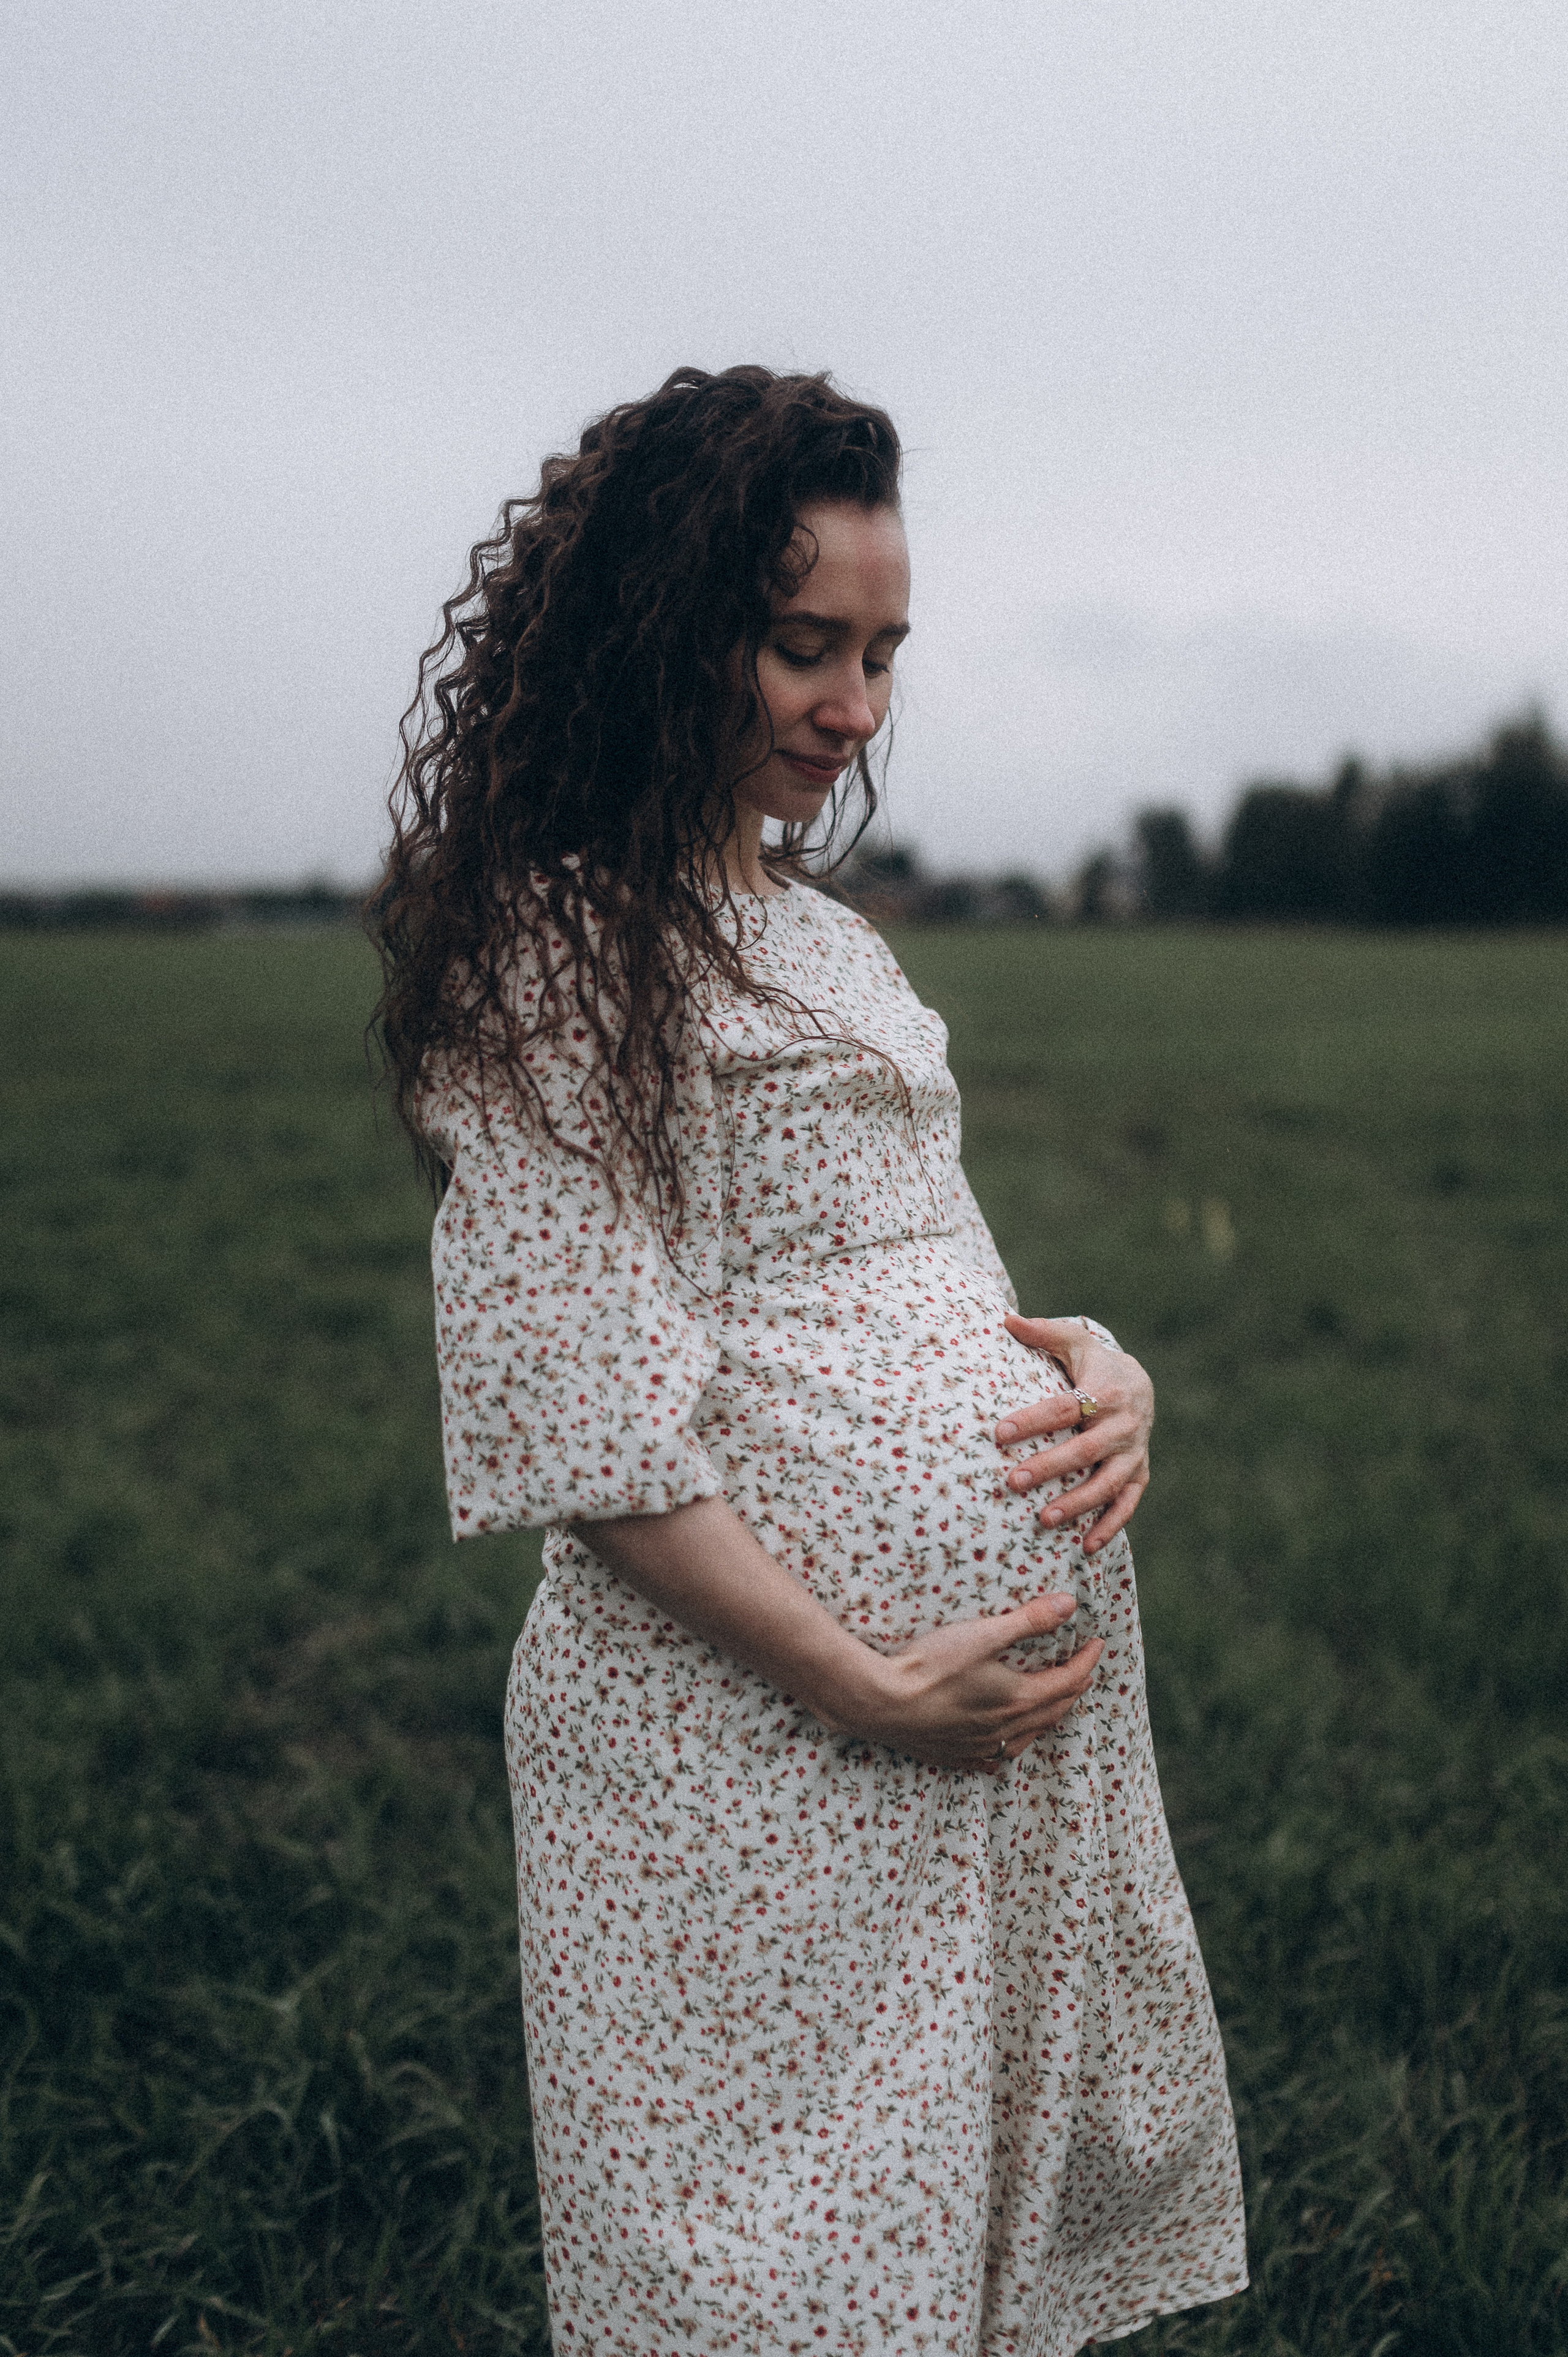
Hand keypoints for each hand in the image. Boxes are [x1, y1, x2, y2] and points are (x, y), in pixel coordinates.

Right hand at [843, 1592, 1102, 1773]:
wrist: (879, 1702)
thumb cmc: (930, 1665)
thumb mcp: (982, 1634)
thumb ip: (1028, 1620)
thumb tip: (1069, 1605)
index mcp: (1017, 1699)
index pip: (1067, 1681)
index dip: (1086, 1661)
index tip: (1098, 1643)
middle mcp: (1004, 1729)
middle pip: (1052, 1710)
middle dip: (1073, 1688)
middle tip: (1083, 1670)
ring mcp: (977, 1746)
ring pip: (1026, 1738)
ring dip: (1046, 1719)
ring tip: (1051, 1705)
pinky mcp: (951, 1755)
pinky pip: (990, 1760)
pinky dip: (1005, 1748)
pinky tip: (1000, 1746)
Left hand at [995, 1314, 1153, 1553]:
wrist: (1140, 1383)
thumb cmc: (1094, 1364)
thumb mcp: (1074, 1342)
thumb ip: (1042, 1332)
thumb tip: (1006, 1318)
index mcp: (1105, 1392)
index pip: (1063, 1408)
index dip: (1032, 1420)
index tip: (998, 1432)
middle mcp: (1123, 1425)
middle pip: (1085, 1450)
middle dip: (1050, 1467)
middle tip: (1012, 1482)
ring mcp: (1133, 1452)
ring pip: (1108, 1483)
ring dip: (1078, 1503)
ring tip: (1044, 1520)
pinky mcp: (1139, 1473)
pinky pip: (1128, 1504)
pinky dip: (1110, 1526)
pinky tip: (1086, 1547)